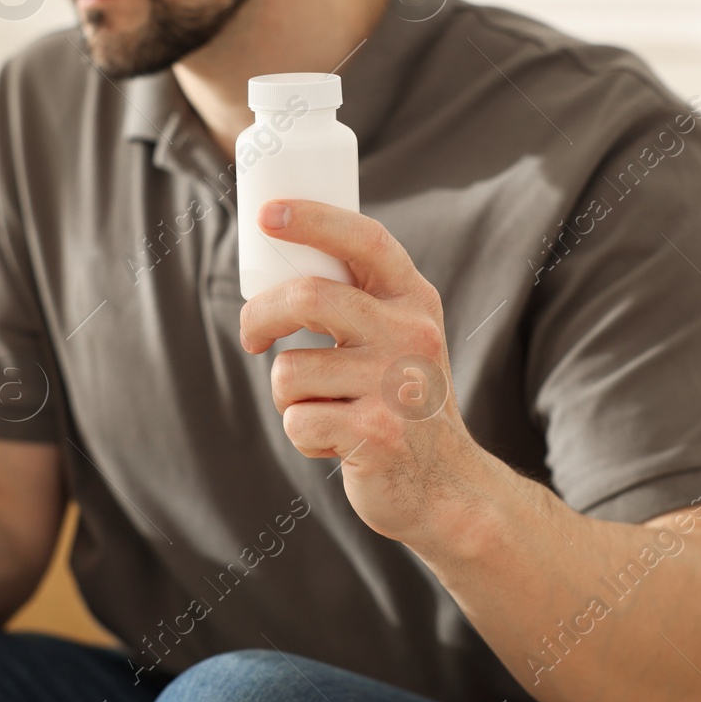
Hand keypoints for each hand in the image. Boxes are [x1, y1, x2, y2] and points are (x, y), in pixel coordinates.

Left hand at [238, 200, 484, 546]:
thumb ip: (359, 298)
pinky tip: (337, 442)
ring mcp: (396, 385)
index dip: (313, 219)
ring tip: (327, 410)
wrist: (448, 486)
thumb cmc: (402, 401)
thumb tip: (279, 257)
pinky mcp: (377, 434)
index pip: (365, 240)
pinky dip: (302, 437)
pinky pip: (297, 422)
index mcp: (414, 300)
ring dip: (289, 397)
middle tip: (252, 336)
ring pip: (290, 371)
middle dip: (261, 316)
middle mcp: (411, 334)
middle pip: (309, 296)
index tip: (268, 215)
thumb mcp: (400, 337)